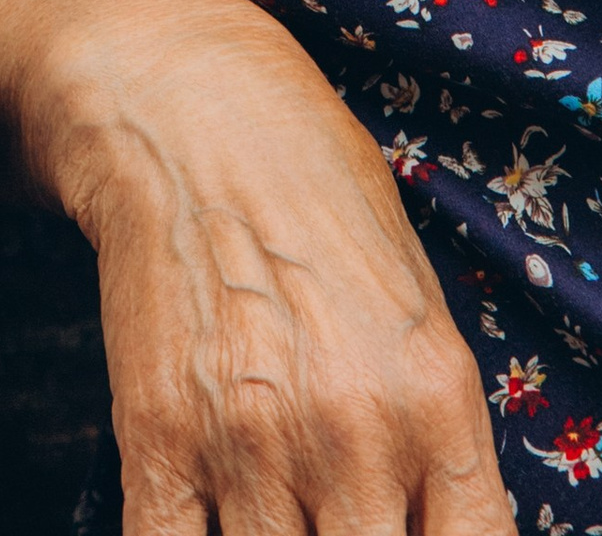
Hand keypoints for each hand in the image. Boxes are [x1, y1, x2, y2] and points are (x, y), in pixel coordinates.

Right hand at [0, 0, 514, 535]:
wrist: (187, 108)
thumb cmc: (316, 198)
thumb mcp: (418, 308)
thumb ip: (441, 440)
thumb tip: (444, 532)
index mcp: (437, 399)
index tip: (410, 532)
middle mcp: (354, 433)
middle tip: (337, 515)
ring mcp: (251, 441)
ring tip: (280, 512)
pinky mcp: (157, 438)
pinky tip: (209, 522)